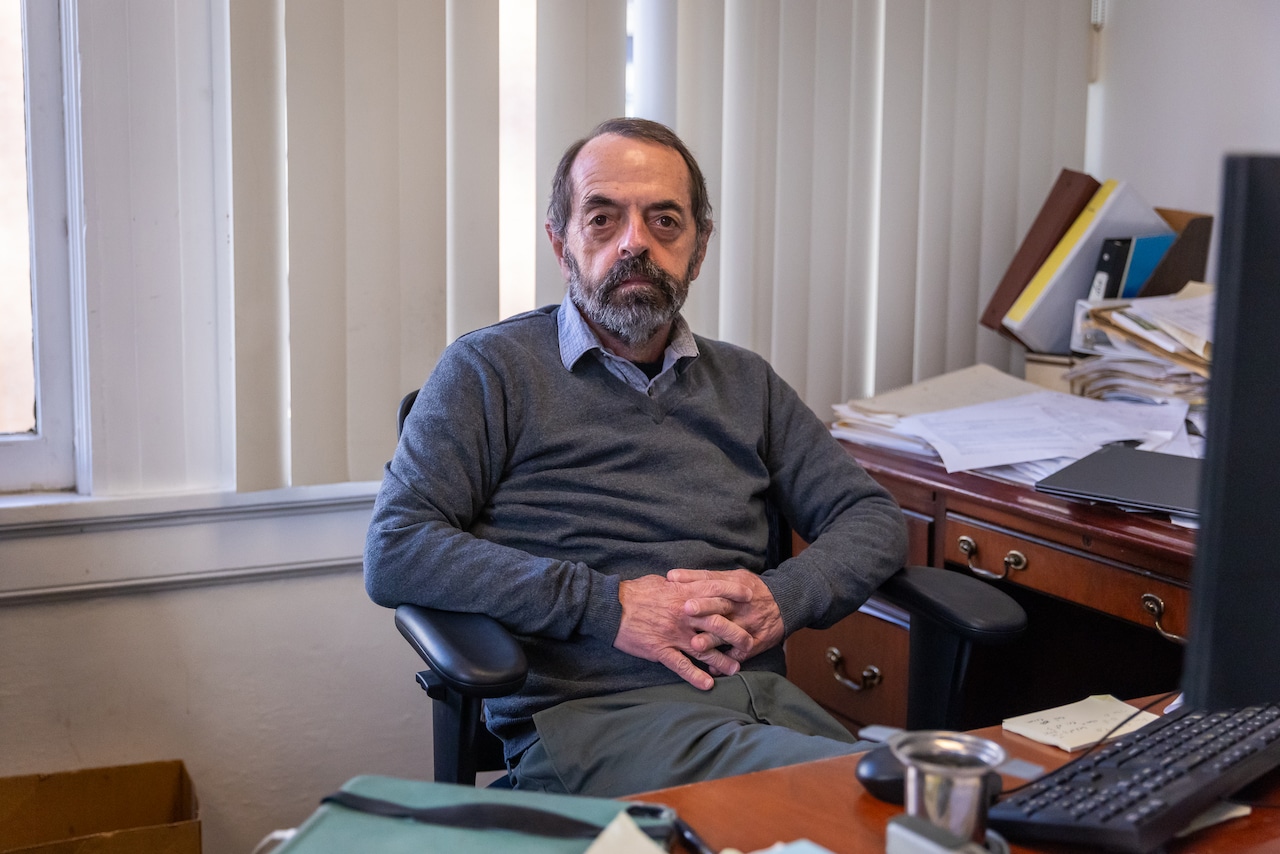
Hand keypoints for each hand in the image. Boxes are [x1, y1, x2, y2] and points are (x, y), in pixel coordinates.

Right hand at [613, 574, 755, 689]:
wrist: (610, 608)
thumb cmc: (635, 592)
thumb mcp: (661, 582)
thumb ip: (681, 584)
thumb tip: (692, 583)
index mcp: (683, 594)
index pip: (716, 591)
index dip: (735, 593)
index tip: (751, 597)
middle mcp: (683, 614)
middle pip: (718, 624)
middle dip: (737, 634)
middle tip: (749, 643)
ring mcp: (673, 634)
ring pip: (705, 649)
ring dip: (722, 660)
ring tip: (736, 669)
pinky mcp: (660, 650)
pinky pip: (682, 666)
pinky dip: (696, 676)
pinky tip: (708, 684)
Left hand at [667, 568, 783, 663]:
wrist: (784, 602)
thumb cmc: (750, 589)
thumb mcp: (733, 576)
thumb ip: (703, 578)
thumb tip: (671, 577)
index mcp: (734, 586)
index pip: (714, 583)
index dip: (697, 584)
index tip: (680, 586)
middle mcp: (741, 605)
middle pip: (721, 605)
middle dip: (704, 608)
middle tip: (686, 610)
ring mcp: (749, 624)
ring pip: (729, 632)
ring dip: (712, 639)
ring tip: (696, 644)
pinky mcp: (757, 642)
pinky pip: (742, 653)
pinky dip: (728, 661)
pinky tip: (714, 667)